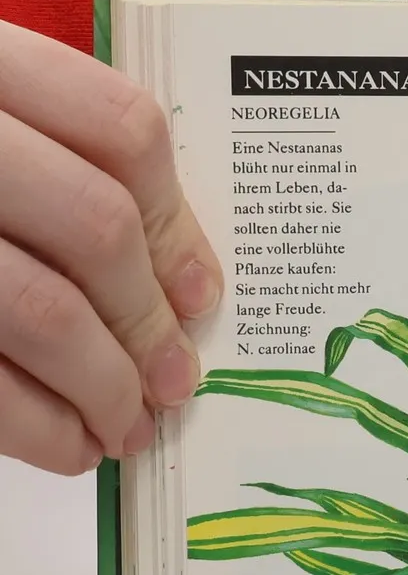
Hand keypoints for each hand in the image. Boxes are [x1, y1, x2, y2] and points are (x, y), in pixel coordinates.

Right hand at [0, 21, 222, 472]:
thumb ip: (54, 160)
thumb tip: (179, 280)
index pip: (121, 128)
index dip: (176, 222)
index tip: (200, 292)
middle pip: (93, 227)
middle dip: (148, 322)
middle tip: (175, 381)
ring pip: (43, 310)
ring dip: (104, 387)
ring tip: (127, 427)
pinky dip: (39, 427)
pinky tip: (67, 447)